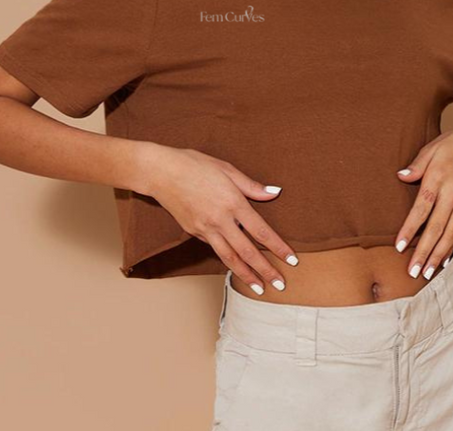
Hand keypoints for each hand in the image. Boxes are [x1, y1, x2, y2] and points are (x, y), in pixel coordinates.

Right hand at [138, 142, 298, 293]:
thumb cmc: (194, 164)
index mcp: (232, 202)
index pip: (261, 231)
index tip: (291, 260)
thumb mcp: (226, 169)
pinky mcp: (193, 232)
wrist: (160, 172)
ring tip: (259, 288)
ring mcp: (205, 229)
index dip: (278, 248)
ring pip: (229, 258)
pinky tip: (237, 266)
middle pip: (247, 252)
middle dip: (265, 270)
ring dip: (246, 275)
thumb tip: (274, 193)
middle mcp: (220, 220)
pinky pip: (214, 248)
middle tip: (280, 285)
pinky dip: (227, 260)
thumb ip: (251, 186)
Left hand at [393, 118, 452, 279]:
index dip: (411, 228)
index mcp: (439, 176)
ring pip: (452, 232)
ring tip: (427, 272)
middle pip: (437, 226)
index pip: (422, 208)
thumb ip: (417, 165)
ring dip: (439, 255)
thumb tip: (401, 177)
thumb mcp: (432, 147)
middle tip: (413, 271)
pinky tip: (444, 259)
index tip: (400, 246)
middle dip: (424, 251)